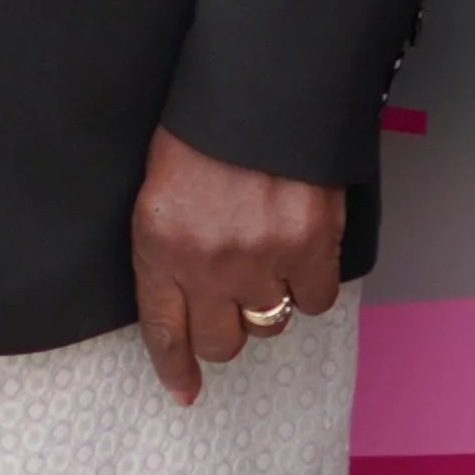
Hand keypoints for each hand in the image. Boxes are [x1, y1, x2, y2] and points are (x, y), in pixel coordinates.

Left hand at [129, 127, 346, 403]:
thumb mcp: (158, 189)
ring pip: (270, 322)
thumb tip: (185, 304)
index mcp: (158, 244)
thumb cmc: (204, 128)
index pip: (164, 328)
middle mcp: (207, 262)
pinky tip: (303, 253)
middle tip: (233, 303)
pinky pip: (316, 299)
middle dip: (226, 328)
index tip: (183, 389)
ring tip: (267, 260)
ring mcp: (261, 258)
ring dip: (269, 301)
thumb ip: (167, 247)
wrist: (259, 86)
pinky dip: (312, 283)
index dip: (175, 365)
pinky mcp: (310, 246)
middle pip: (221, 340)